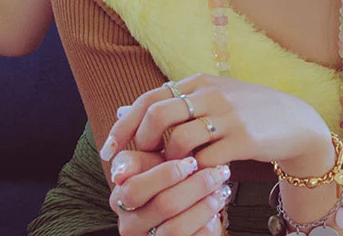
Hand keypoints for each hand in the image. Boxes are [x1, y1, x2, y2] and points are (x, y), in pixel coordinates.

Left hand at [102, 74, 332, 175]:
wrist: (294, 121)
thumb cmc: (245, 112)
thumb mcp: (209, 98)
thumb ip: (172, 103)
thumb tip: (123, 111)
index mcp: (198, 83)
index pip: (148, 99)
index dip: (124, 125)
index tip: (108, 150)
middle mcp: (210, 94)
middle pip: (158, 115)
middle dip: (140, 143)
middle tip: (137, 163)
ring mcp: (228, 116)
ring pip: (179, 141)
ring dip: (169, 162)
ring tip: (173, 172)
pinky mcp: (244, 139)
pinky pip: (206, 161)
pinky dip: (195, 174)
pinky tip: (196, 180)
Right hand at [109, 148, 229, 235]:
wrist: (180, 215)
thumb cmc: (168, 181)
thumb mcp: (155, 163)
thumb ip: (147, 146)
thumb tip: (140, 117)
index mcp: (120, 195)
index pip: (135, 186)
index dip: (165, 174)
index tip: (190, 162)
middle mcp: (128, 222)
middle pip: (162, 205)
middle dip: (193, 186)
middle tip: (216, 172)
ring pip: (176, 227)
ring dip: (204, 206)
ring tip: (221, 189)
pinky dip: (208, 224)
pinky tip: (218, 208)